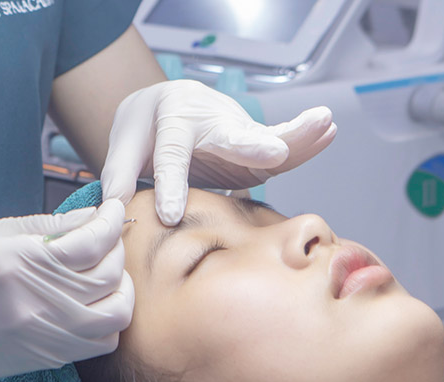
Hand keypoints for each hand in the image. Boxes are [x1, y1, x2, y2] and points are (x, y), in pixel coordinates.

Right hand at [0, 199, 133, 381]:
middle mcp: (41, 303)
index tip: (111, 210)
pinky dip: (109, 321)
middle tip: (106, 239)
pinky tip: (94, 304)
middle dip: (117, 250)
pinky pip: (101, 343)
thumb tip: (93, 216)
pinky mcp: (50, 357)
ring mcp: (48, 336)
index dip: (110, 220)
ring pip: (116, 315)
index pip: (92, 242)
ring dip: (121, 290)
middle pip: (111, 277)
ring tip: (106, 275)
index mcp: (22, 263)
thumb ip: (49, 226)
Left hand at [100, 80, 336, 225]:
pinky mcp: (254, 145)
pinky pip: (281, 145)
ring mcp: (236, 131)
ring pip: (266, 136)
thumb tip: (115, 208)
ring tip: (323, 124)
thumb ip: (120, 173)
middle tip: (269, 153)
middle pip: (230, 134)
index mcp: (173, 117)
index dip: (171, 183)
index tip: (170, 215)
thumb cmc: (146, 127)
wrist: (169, 104)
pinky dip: (304, 141)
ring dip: (295, 135)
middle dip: (249, 146)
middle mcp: (210, 119)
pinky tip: (328, 131)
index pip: (172, 154)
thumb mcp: (125, 143)